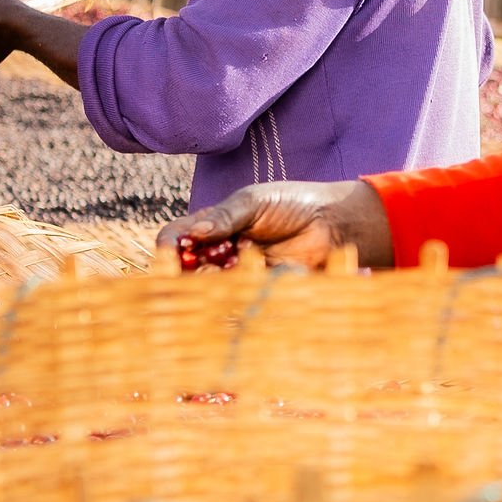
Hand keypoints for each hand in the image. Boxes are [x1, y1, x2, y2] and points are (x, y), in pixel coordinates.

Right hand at [164, 179, 392, 271]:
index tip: (170, 252)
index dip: (169, 246)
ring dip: (216, 279)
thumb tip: (195, 232)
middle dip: (186, 270)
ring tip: (237, 263)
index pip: (178, 236)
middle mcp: (219, 250)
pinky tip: (251, 279)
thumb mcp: (254, 202)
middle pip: (187, 267)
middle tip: (198, 268)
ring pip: (209, 285)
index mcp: (213, 224)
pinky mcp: (256, 289)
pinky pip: (237, 298)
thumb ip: (225, 217)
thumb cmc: (292, 203)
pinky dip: (237, 293)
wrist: (332, 223)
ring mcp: (237, 271)